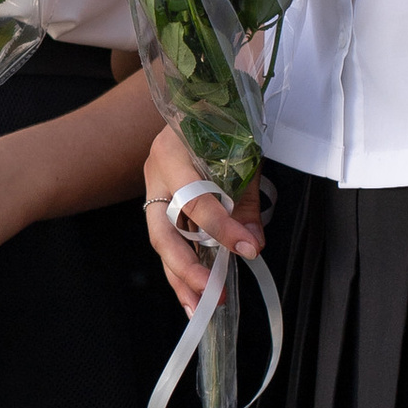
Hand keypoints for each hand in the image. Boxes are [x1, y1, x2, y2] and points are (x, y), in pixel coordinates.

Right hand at [140, 122, 264, 311]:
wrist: (200, 99)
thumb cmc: (223, 124)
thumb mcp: (241, 157)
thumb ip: (245, 202)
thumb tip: (254, 245)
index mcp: (172, 153)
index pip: (195, 200)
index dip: (222, 228)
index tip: (248, 249)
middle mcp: (155, 174)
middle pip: (162, 231)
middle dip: (185, 268)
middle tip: (210, 295)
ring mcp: (153, 190)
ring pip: (161, 242)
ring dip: (180, 278)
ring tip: (199, 308)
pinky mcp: (159, 202)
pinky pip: (168, 241)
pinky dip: (181, 268)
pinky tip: (193, 293)